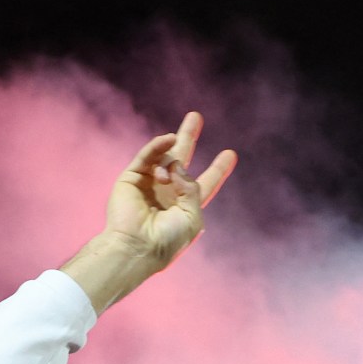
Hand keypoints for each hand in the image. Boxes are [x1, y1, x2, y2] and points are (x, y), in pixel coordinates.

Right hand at [61, 111, 238, 313]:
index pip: (206, 183)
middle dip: (188, 137)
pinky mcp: (131, 178)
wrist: (136, 247)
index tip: (230, 154)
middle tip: (196, 116)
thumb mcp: (192, 217)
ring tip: (167, 176)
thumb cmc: (166, 241)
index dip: (218, 169)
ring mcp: (148, 184)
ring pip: (165, 157)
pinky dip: (158, 145)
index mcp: (185, 206)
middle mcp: (167, 192)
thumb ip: (192, 189)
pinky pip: (147, 155)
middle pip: (181, 159)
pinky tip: (168, 139)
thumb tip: (177, 165)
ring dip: (171, 158)